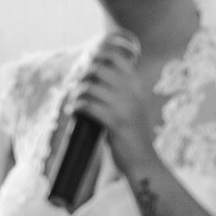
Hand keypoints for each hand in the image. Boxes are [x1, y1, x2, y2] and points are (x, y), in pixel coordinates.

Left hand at [70, 32, 155, 175]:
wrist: (142, 159)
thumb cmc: (131, 133)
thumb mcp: (131, 106)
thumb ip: (119, 91)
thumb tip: (93, 77)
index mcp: (136, 87)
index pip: (119, 59)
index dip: (100, 55)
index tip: (88, 62)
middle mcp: (132, 93)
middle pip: (99, 70)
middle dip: (82, 76)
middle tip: (76, 86)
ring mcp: (125, 107)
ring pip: (90, 88)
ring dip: (76, 93)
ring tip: (73, 101)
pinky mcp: (115, 122)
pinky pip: (88, 106)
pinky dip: (76, 107)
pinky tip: (72, 111)